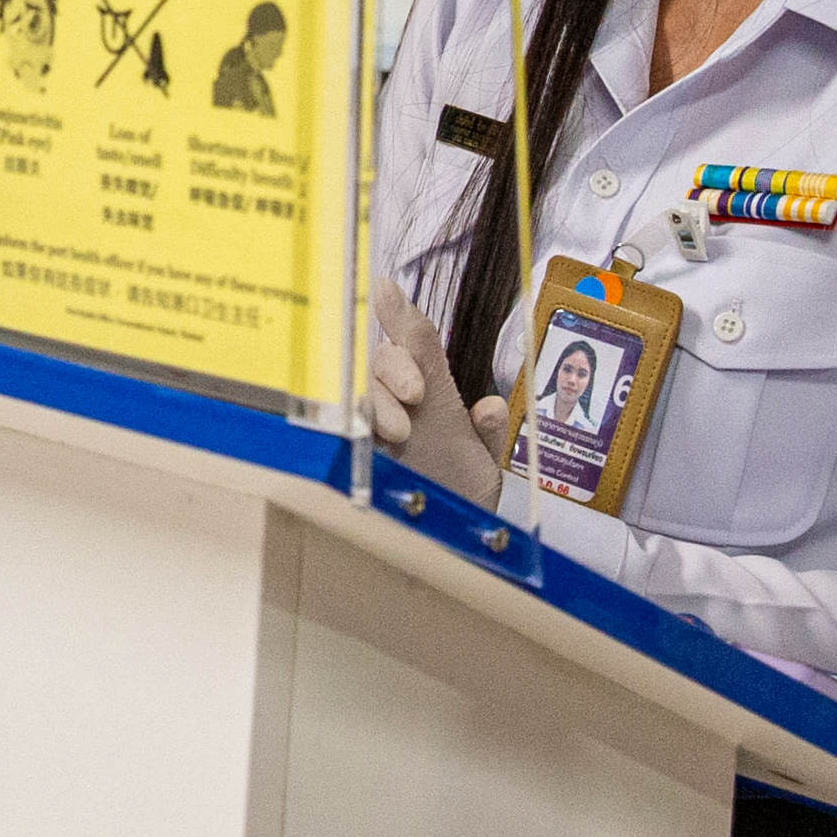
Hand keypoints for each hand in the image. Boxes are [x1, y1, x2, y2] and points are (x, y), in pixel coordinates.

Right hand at [365, 273, 511, 509]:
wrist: (449, 549)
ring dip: (378, 399)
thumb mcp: (481, 465)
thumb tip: (493, 407)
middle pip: (382, 362)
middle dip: (394, 369)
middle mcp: (400, 407)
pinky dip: (356, 420)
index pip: (415, 345)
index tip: (385, 287)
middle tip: (415, 395)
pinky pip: (344, 427)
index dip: (398, 314)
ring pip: (362, 391)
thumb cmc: (462, 502)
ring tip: (398, 431)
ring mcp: (375, 430)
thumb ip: (487, 433)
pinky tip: (365, 429)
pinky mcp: (355, 456)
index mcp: (432, 399)